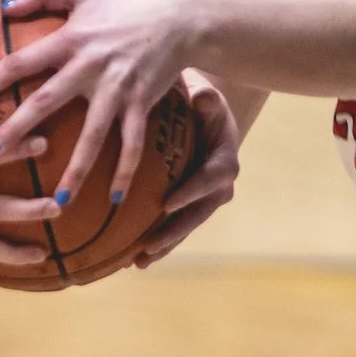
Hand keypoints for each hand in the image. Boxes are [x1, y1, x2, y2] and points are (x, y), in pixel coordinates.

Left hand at [0, 0, 197, 216]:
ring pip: (92, 136)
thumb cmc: (124, 7)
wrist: (177, 21)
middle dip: (16, 129)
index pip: (20, 62)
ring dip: (75, 170)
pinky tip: (115, 201)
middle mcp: (89, 67)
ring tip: (58, 202)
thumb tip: (5, 5)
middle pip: (46, 102)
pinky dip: (124, 172)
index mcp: (69, 41)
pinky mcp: (142, 104)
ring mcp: (117, 89)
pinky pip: (132, 144)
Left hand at [126, 73, 241, 267]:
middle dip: (174, 231)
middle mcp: (218, 187)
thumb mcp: (206, 94)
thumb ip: (207, 97)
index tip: (168, 203)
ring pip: (185, 227)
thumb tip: (203, 97)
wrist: (205, 116)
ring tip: (138, 262)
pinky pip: (174, 228)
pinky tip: (130, 261)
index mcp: (224, 159)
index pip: (213, 178)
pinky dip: (156, 245)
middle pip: (198, 214)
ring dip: (163, 245)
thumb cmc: (200, 101)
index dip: (192, 192)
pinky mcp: (189, 208)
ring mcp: (204, 201)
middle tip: (149, 244)